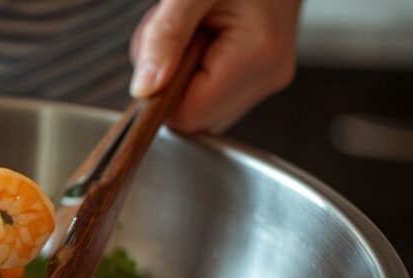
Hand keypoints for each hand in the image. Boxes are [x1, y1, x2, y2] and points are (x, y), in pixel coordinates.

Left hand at [129, 0, 301, 132]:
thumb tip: (144, 89)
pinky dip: (193, 68)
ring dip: (179, 74)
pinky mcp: (260, 72)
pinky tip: (201, 35)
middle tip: (177, 31)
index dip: (160, 93)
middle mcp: (268, 75)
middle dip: (169, 82)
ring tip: (191, 27)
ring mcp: (267, 76)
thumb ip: (165, 37)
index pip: (188, 115)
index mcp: (257, 57)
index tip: (156, 53)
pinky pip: (212, 91)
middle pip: (194, 116)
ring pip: (200, 105)